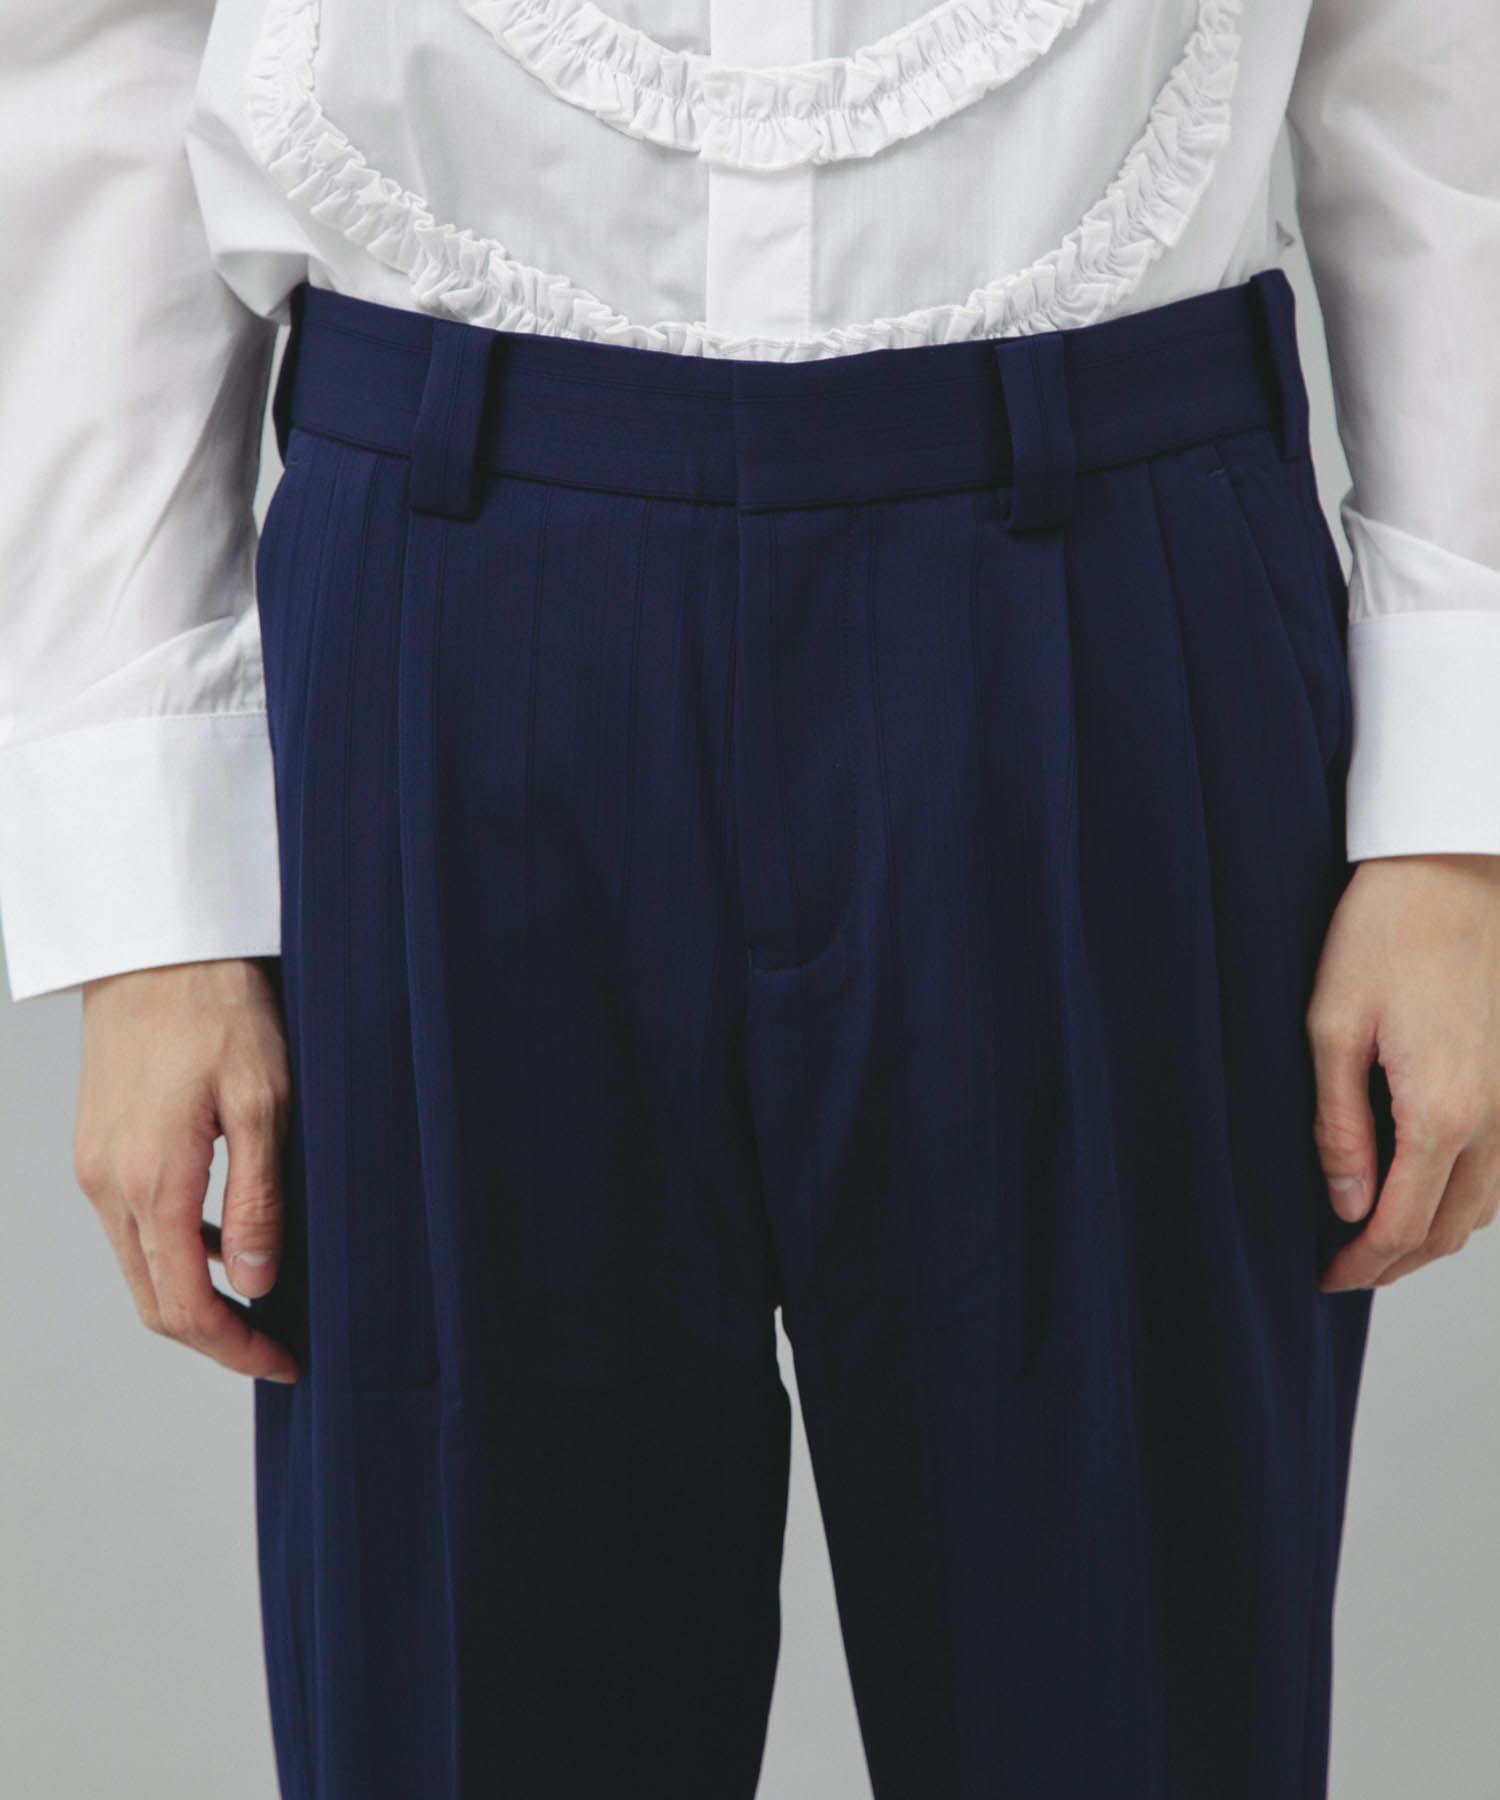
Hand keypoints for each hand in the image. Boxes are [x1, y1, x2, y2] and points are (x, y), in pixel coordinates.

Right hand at [73, 958, 298, 1380]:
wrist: (158, 949)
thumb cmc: (218, 1010)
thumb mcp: (265, 1102)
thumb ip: (260, 1200)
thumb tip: (257, 1282)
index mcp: (151, 1182)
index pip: (184, 1307)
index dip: (235, 1348)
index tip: (285, 1361)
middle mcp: (109, 1186)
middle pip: (153, 1302)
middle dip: (214, 1336)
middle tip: (276, 1345)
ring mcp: (96, 1168)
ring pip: (140, 1267)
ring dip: (193, 1296)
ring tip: (261, 1300)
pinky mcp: (98, 1147)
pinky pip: (133, 1226)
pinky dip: (176, 1252)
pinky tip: (227, 1241)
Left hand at [1309, 854, 1499, 1291]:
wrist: (1450, 874)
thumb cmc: (1385, 935)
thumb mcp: (1331, 1028)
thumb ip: (1339, 1126)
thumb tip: (1344, 1203)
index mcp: (1443, 1111)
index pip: (1401, 1224)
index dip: (1359, 1263)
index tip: (1322, 1277)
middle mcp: (1494, 1118)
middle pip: (1448, 1230)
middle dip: (1394, 1263)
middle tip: (1340, 1270)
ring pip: (1482, 1207)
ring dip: (1429, 1236)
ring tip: (1372, 1240)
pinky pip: (1498, 1171)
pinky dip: (1460, 1200)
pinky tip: (1421, 1191)